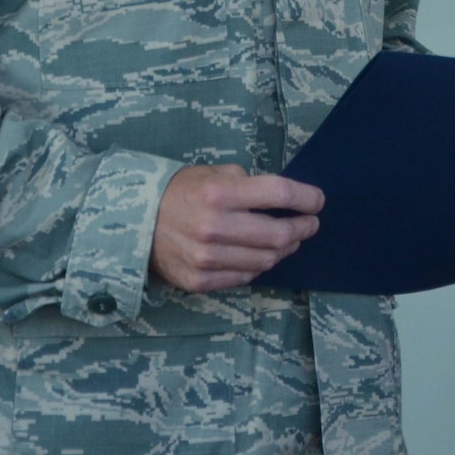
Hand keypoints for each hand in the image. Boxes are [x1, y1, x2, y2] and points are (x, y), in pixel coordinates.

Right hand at [150, 164, 323, 291]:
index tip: (317, 201)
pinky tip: (262, 254)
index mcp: (220, 193)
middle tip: (309, 224)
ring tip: (289, 239)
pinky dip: (260, 264)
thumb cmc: (183, 191)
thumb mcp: (215, 173)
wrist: (137, 221)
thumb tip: (288, 198)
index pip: (280, 194)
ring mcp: (206, 258)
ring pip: (267, 259)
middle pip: (279, 234)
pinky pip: (246, 276)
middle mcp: (214, 226)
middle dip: (303, 228)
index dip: (306, 198)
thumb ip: (250, 183)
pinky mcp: (200, 280)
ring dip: (286, 249)